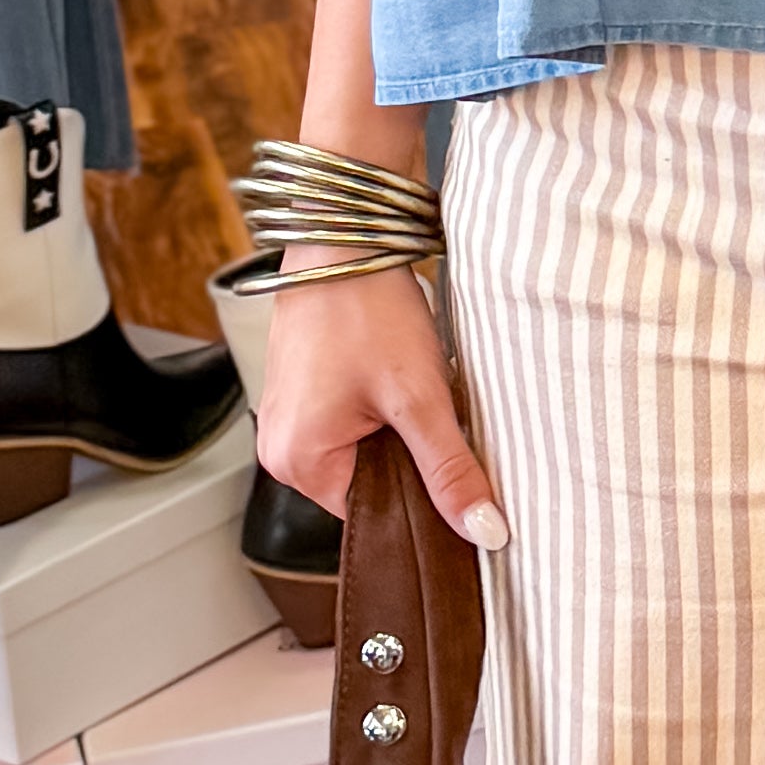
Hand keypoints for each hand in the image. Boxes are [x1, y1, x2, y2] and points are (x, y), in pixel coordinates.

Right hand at [255, 259, 506, 547]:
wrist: (344, 233)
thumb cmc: (366, 304)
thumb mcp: (419, 396)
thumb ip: (450, 470)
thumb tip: (484, 531)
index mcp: (297, 462)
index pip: (374, 514)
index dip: (421, 494)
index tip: (453, 466)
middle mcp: (280, 448)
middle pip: (366, 483)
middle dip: (409, 457)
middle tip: (432, 412)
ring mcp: (286, 418)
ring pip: (362, 451)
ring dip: (396, 430)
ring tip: (410, 387)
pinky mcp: (300, 391)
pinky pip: (348, 422)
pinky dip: (380, 408)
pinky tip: (394, 375)